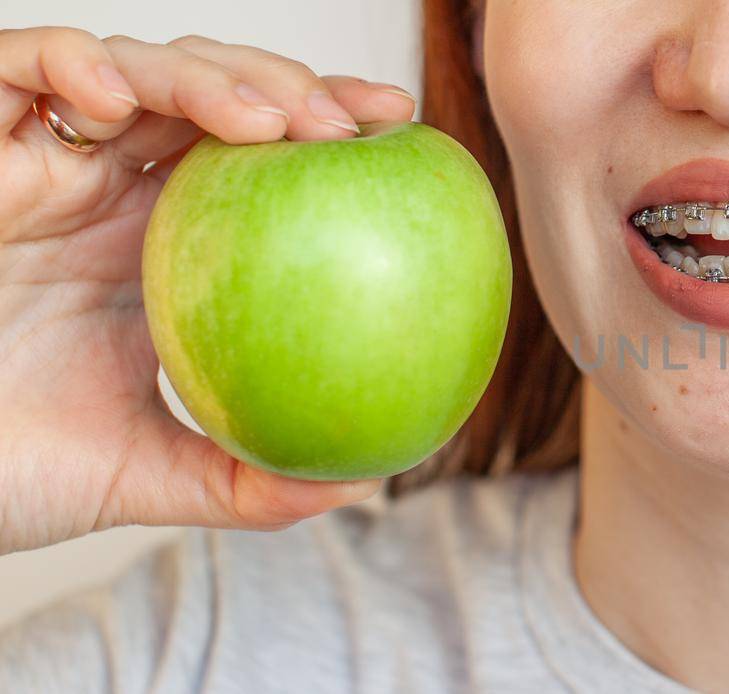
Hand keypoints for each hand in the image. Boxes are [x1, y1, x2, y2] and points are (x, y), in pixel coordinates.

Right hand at [0, 27, 417, 554]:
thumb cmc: (8, 470)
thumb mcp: (145, 476)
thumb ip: (244, 479)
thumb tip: (365, 482)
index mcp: (164, 247)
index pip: (263, 161)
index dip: (330, 129)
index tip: (403, 133)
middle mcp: (111, 191)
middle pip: (216, 96)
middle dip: (293, 87)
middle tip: (358, 124)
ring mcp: (43, 163)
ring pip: (136, 69)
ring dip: (207, 75)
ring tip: (268, 120)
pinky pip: (16, 68)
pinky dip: (71, 65)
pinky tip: (120, 105)